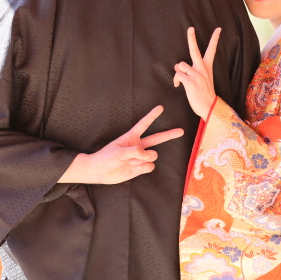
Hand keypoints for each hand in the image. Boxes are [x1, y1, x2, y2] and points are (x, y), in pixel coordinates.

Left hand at [58, 105, 183, 183]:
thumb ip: (134, 152)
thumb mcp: (118, 151)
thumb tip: (149, 154)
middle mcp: (138, 146)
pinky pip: (150, 167)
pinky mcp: (140, 168)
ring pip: (153, 155)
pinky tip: (135, 168)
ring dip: (146, 158)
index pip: (144, 124)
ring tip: (133, 161)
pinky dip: (144, 168)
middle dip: (169, 135)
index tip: (160, 107)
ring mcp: (140, 157)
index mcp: (131, 137)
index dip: (152, 116)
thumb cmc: (106, 157)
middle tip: (181, 131)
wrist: (99, 172)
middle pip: (157, 139)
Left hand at [173, 27, 219, 118]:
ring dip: (178, 72)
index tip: (218, 29)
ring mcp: (197, 75)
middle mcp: (202, 69)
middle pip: (195, 50)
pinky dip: (176, 80)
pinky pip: (178, 75)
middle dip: (192, 38)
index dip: (215, 39)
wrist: (209, 107)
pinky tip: (178, 85)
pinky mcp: (190, 82)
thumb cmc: (204, 93)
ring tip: (180, 79)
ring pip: (180, 65)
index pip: (212, 50)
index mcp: (207, 67)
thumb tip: (178, 65)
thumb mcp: (202, 79)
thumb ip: (192, 70)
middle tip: (191, 28)